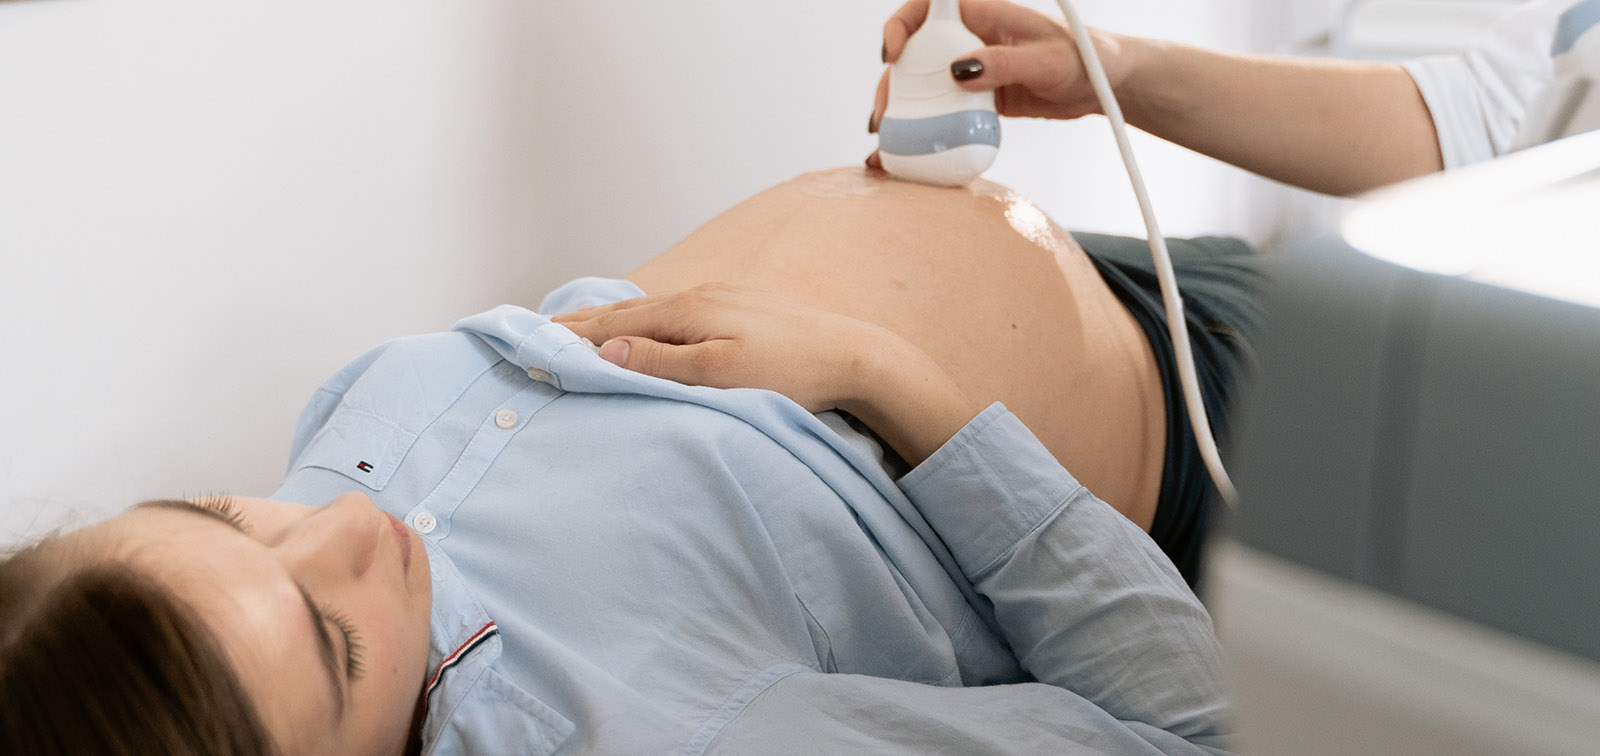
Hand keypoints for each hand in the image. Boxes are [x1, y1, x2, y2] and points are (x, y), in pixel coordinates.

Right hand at [552, 283, 898, 412]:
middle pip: (626, 311)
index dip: (572, 333)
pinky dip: (641, 319)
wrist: (854, 357)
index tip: (534, 339)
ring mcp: (719, 299)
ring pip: (648, 309)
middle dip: (581, 319)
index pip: (614, 324)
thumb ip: (662, 363)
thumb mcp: (721, 375)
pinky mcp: (737, 308)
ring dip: (609, 318)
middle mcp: (698, 296)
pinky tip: (641, 326)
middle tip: (539, 326)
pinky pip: (671, 311)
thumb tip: (606, 351)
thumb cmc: (791, 372)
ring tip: (578, 325)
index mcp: (688, 311)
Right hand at [867, 0, 1133, 166]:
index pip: (926, 8)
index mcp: (980, 14)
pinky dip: (925, 130)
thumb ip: (1002, 63)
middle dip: (890, 83)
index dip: (899, 25)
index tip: (892, 54)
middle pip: (913, 54)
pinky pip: (943, 111)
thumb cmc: (1084, 59)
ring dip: (901, 111)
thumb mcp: (1045, 61)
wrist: (1103, 86)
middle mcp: (967, 39)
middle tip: (883, 115)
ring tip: (887, 141)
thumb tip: (957, 71)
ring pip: (922, 86)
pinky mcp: (977, 98)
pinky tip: (910, 154)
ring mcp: (970, 70)